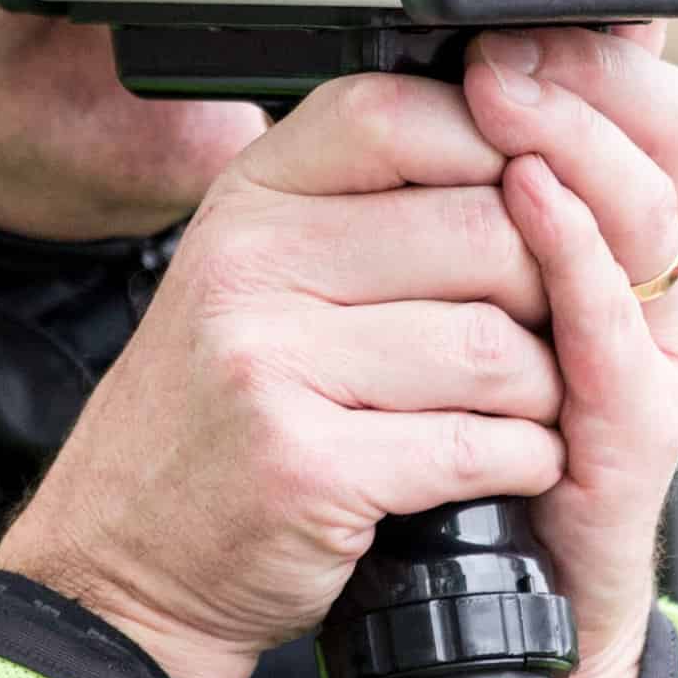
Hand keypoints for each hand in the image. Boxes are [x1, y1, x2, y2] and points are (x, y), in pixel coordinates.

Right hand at [0, 72, 567, 677]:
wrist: (125, 561)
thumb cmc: (216, 414)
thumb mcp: (258, 274)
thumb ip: (359, 207)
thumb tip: (523, 151)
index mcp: (249, 199)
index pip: (400, 116)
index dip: (498, 149)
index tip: (538, 204)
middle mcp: (250, 266)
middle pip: (482, 228)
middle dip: (548, 289)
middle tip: (552, 334)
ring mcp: (270, 365)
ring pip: (495, 343)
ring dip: (544, 390)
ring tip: (528, 410)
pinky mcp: (307, 467)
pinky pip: (478, 443)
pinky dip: (524, 461)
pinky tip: (509, 466)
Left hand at [448, 25, 677, 677]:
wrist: (487, 628)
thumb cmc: (455, 464)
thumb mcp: (444, 320)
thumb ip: (443, 221)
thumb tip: (398, 96)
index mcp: (606, 258)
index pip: (635, 114)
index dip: (587, 51)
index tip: (513, 5)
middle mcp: (647, 301)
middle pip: (656, 147)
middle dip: (577, 78)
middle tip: (502, 35)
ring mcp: (648, 369)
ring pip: (642, 223)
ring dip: (574, 144)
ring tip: (506, 88)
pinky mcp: (631, 443)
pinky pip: (614, 334)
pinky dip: (576, 261)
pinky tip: (532, 206)